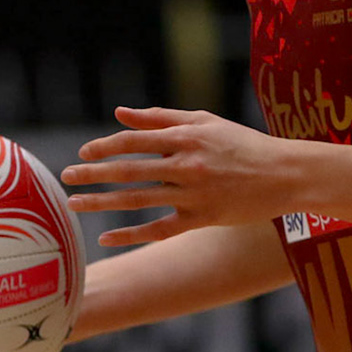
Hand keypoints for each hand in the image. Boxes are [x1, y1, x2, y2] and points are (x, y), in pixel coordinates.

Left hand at [60, 106, 304, 245]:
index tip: (84, 152)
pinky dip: (131, 234)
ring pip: (138, 200)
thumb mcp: (204, 121)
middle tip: (66, 177)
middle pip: (130, 169)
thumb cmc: (242, 142)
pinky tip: (106, 238)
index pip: (135, 140)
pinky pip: (159, 229)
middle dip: (93, 174)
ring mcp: (194, 194)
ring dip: (102, 202)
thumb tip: (119, 114)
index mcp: (187, 136)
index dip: (105, 146)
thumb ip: (161, 117)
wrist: (285, 174)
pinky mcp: (203, 218)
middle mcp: (187, 164)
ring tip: (74, 204)